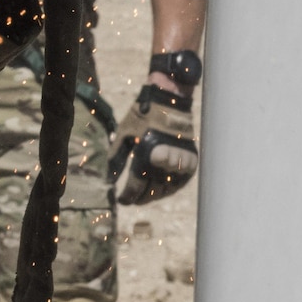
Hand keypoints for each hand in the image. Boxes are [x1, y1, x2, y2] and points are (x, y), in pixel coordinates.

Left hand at [108, 83, 198, 204]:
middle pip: (153, 190)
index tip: (121, 200)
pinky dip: (171, 188)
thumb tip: (110, 180)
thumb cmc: (143, 117)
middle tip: (134, 199)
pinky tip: (162, 188)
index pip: (137, 185)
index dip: (128, 196)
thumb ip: (116, 158)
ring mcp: (181, 160)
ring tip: (146, 196)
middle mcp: (166, 159)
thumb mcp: (124, 135)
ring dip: (156, 195)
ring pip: (168, 189)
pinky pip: (182, 182)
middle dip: (141, 198)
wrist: (169, 101)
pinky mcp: (192, 159)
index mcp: (147, 153)